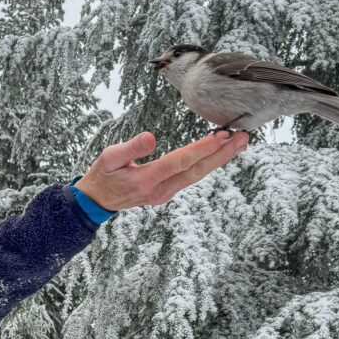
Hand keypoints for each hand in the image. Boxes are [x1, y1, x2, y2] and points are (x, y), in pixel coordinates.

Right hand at [74, 130, 247, 210]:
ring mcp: (165, 194)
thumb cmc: (102, 176)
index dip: (202, 149)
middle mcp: (160, 190)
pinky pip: (191, 177)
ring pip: (197, 175)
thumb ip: (130, 148)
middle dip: (221, 154)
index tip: (221, 136)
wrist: (97, 202)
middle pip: (196, 171)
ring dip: (219, 159)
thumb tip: (151, 137)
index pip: (180, 162)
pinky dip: (207, 164)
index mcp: (146, 180)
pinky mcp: (166, 193)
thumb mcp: (108, 158)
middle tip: (242, 137)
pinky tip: (219, 154)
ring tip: (239, 143)